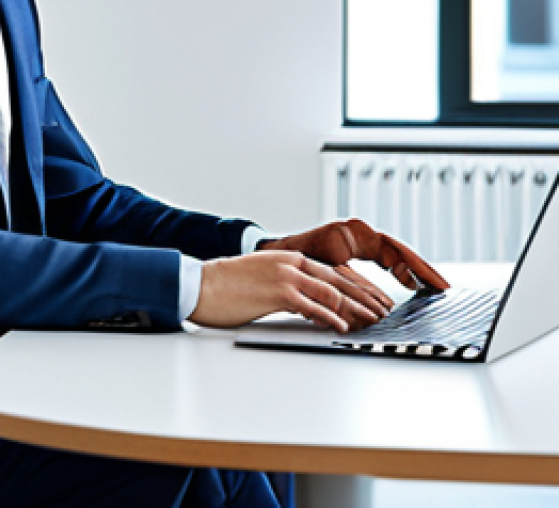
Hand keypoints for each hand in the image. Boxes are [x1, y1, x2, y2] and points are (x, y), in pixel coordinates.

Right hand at [188, 250, 391, 332]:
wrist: (201, 285)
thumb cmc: (225, 285)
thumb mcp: (260, 278)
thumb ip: (285, 286)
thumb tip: (305, 305)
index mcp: (285, 257)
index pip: (330, 271)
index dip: (354, 286)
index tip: (370, 298)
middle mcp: (289, 263)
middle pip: (337, 280)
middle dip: (363, 296)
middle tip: (382, 310)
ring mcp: (285, 276)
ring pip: (331, 293)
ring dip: (355, 309)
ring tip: (371, 320)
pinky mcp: (279, 293)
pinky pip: (314, 307)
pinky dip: (332, 317)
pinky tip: (343, 326)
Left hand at [259, 219, 448, 291]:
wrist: (276, 252)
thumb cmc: (294, 256)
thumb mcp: (326, 272)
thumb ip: (352, 287)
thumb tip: (375, 310)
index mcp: (354, 232)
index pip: (394, 248)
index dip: (416, 267)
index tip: (433, 282)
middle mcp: (359, 232)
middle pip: (399, 250)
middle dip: (421, 269)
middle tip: (443, 287)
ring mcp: (357, 238)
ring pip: (392, 255)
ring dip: (412, 272)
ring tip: (433, 288)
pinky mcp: (354, 248)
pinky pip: (382, 260)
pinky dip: (396, 273)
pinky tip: (409, 286)